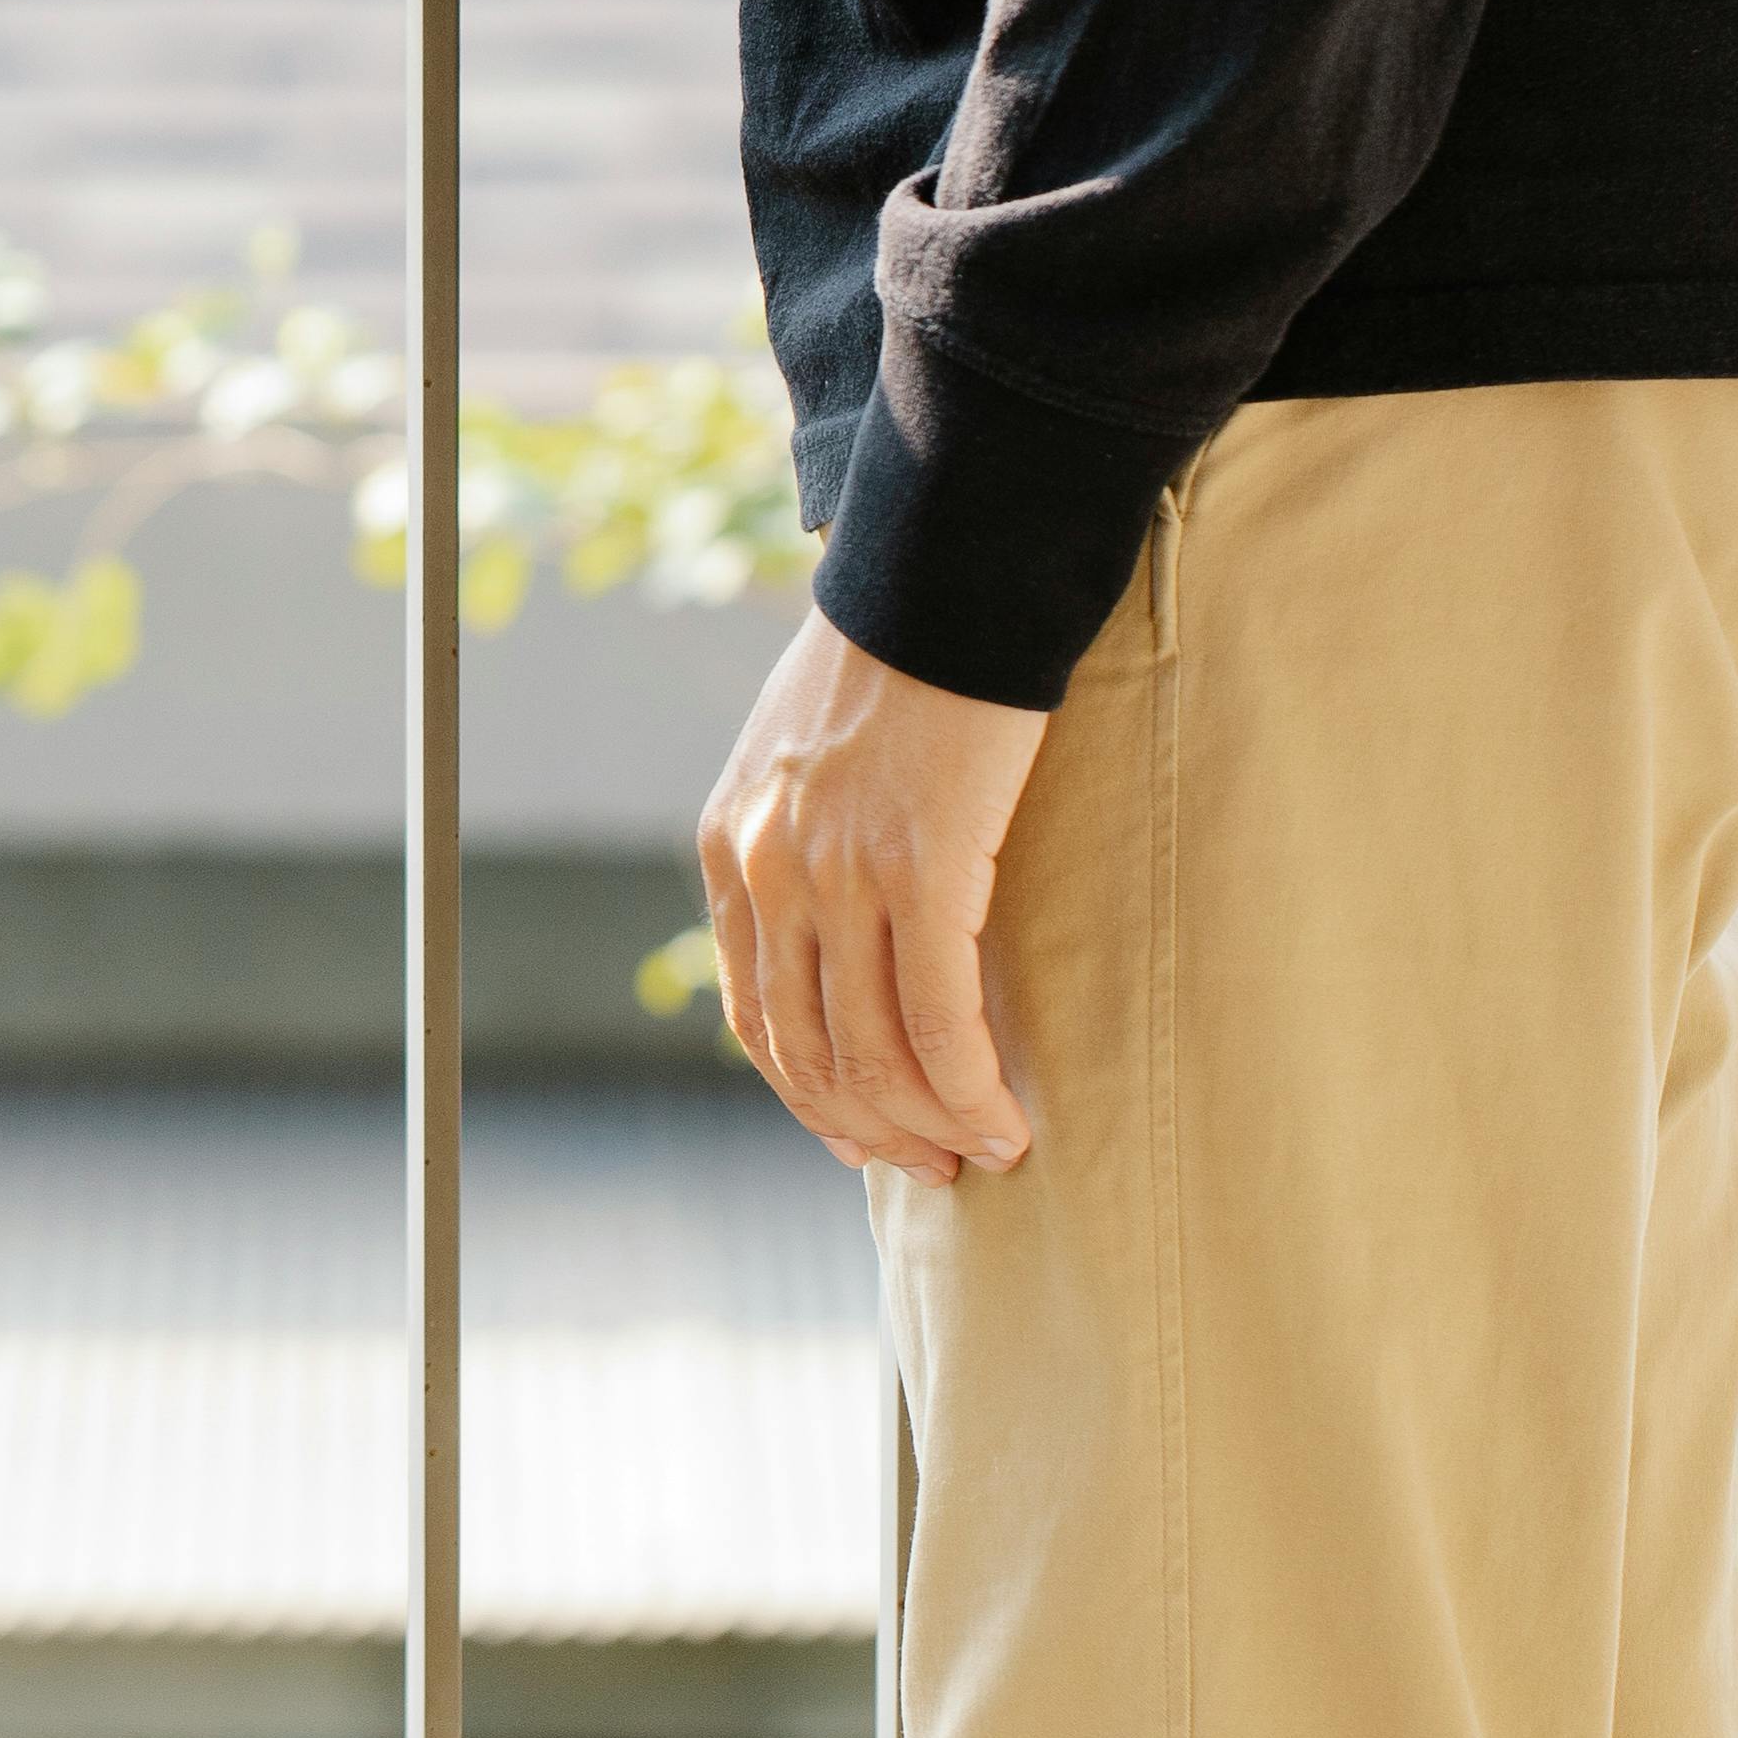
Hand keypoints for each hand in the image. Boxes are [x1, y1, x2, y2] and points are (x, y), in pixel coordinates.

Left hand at [700, 610, 1047, 1183]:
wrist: (945, 571)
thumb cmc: (898, 658)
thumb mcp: (805, 755)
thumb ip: (804, 843)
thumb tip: (843, 935)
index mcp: (732, 844)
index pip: (755, 1014)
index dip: (810, 1096)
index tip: (862, 1138)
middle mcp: (770, 867)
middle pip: (809, 1052)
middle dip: (873, 1130)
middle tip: (936, 1166)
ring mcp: (840, 871)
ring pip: (874, 1052)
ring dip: (930, 1126)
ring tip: (983, 1151)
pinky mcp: (923, 865)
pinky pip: (938, 1018)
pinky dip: (970, 1088)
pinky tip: (1005, 1119)